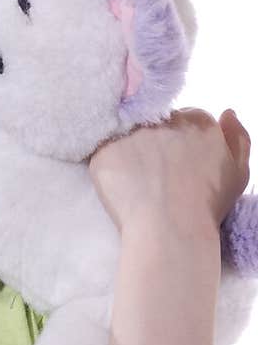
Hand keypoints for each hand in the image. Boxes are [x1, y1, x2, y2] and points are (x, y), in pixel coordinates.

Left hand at [88, 107, 250, 235]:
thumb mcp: (238, 173)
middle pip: (154, 124)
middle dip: (152, 145)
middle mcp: (165, 119)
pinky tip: (120, 189)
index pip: (181, 121)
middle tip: (153, 176)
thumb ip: (238, 138)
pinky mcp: (106, 149)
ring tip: (136, 183)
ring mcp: (133, 132)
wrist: (171, 231)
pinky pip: (104, 153)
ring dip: (129, 153)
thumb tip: (227, 113)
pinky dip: (109, 169)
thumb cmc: (207, 208)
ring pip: (127, 135)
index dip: (176, 145)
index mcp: (198, 120)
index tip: (173, 166)